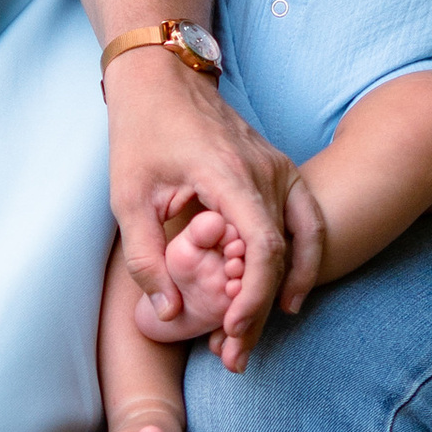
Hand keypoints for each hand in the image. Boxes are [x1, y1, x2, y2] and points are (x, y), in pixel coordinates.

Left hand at [103, 49, 324, 366]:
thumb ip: (146, 258)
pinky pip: (304, 220)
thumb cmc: (141, 133)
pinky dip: (303, 259)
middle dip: (262, 309)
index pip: (263, 246)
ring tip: (265, 331)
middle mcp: (266, 170)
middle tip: (236, 355)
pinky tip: (288, 294)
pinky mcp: (280, 170)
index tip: (233, 331)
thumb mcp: (127, 197)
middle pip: (283, 252)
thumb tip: (170, 314)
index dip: (254, 296)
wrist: (162, 77)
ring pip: (303, 238)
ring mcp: (279, 167)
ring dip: (287, 288)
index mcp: (229, 174)